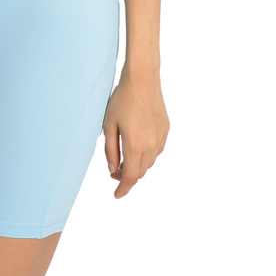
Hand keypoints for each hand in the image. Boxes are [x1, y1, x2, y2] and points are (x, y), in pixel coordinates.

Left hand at [103, 67, 168, 197]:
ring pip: (149, 162)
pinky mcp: (166, 129)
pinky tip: (137, 145)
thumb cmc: (122, 100)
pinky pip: (156, 149)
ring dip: (138, 165)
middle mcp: (152, 146)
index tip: (116, 195)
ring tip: (124, 158)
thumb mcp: (109, 125)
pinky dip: (147, 153)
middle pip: (140, 171)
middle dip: (128, 175)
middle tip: (114, 171)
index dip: (123, 188)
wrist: (143, 80)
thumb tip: (113, 169)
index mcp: (135, 146)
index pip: (130, 177)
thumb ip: (110, 150)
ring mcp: (161, 138)